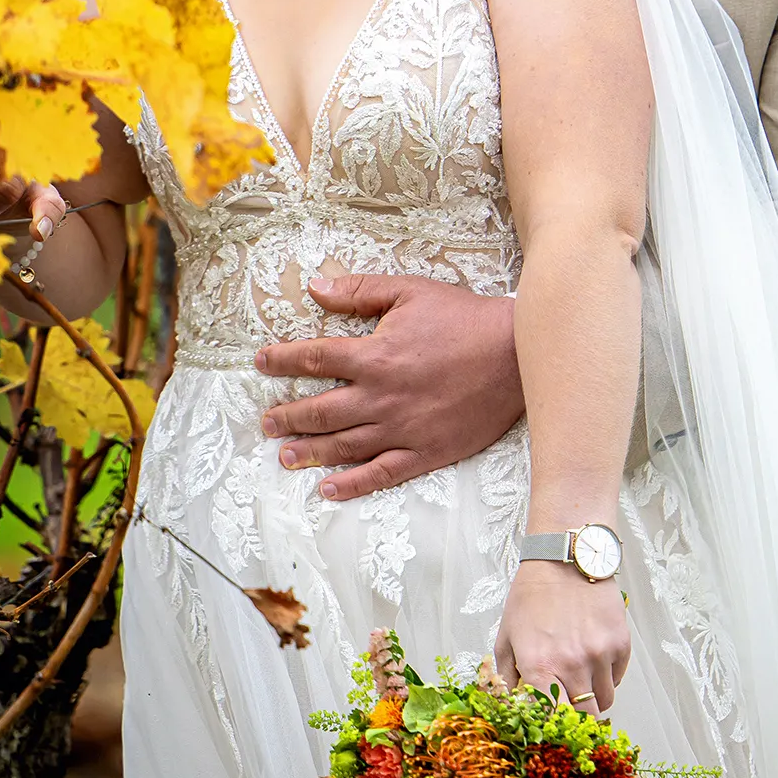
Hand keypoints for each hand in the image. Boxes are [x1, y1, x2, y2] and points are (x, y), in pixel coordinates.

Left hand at [255, 272, 523, 500]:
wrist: (515, 354)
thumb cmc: (463, 318)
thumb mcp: (410, 291)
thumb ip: (361, 291)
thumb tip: (316, 288)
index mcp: (373, 356)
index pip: (314, 359)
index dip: (283, 360)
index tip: (262, 362)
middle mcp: (380, 397)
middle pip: (320, 411)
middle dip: (288, 416)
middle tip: (266, 422)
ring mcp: (402, 429)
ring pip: (344, 446)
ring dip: (310, 452)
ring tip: (285, 457)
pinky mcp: (426, 452)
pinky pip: (382, 473)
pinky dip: (353, 484)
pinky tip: (330, 489)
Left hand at [495, 560, 630, 713]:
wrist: (565, 559)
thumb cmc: (532, 596)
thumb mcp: (507, 636)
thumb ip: (506, 677)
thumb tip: (511, 708)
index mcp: (539, 667)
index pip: (552, 720)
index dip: (554, 726)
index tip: (553, 724)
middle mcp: (572, 665)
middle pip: (584, 717)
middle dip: (577, 718)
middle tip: (572, 707)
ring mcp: (600, 655)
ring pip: (605, 701)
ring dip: (593, 698)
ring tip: (582, 680)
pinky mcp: (620, 643)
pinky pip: (618, 678)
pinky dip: (608, 677)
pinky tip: (594, 660)